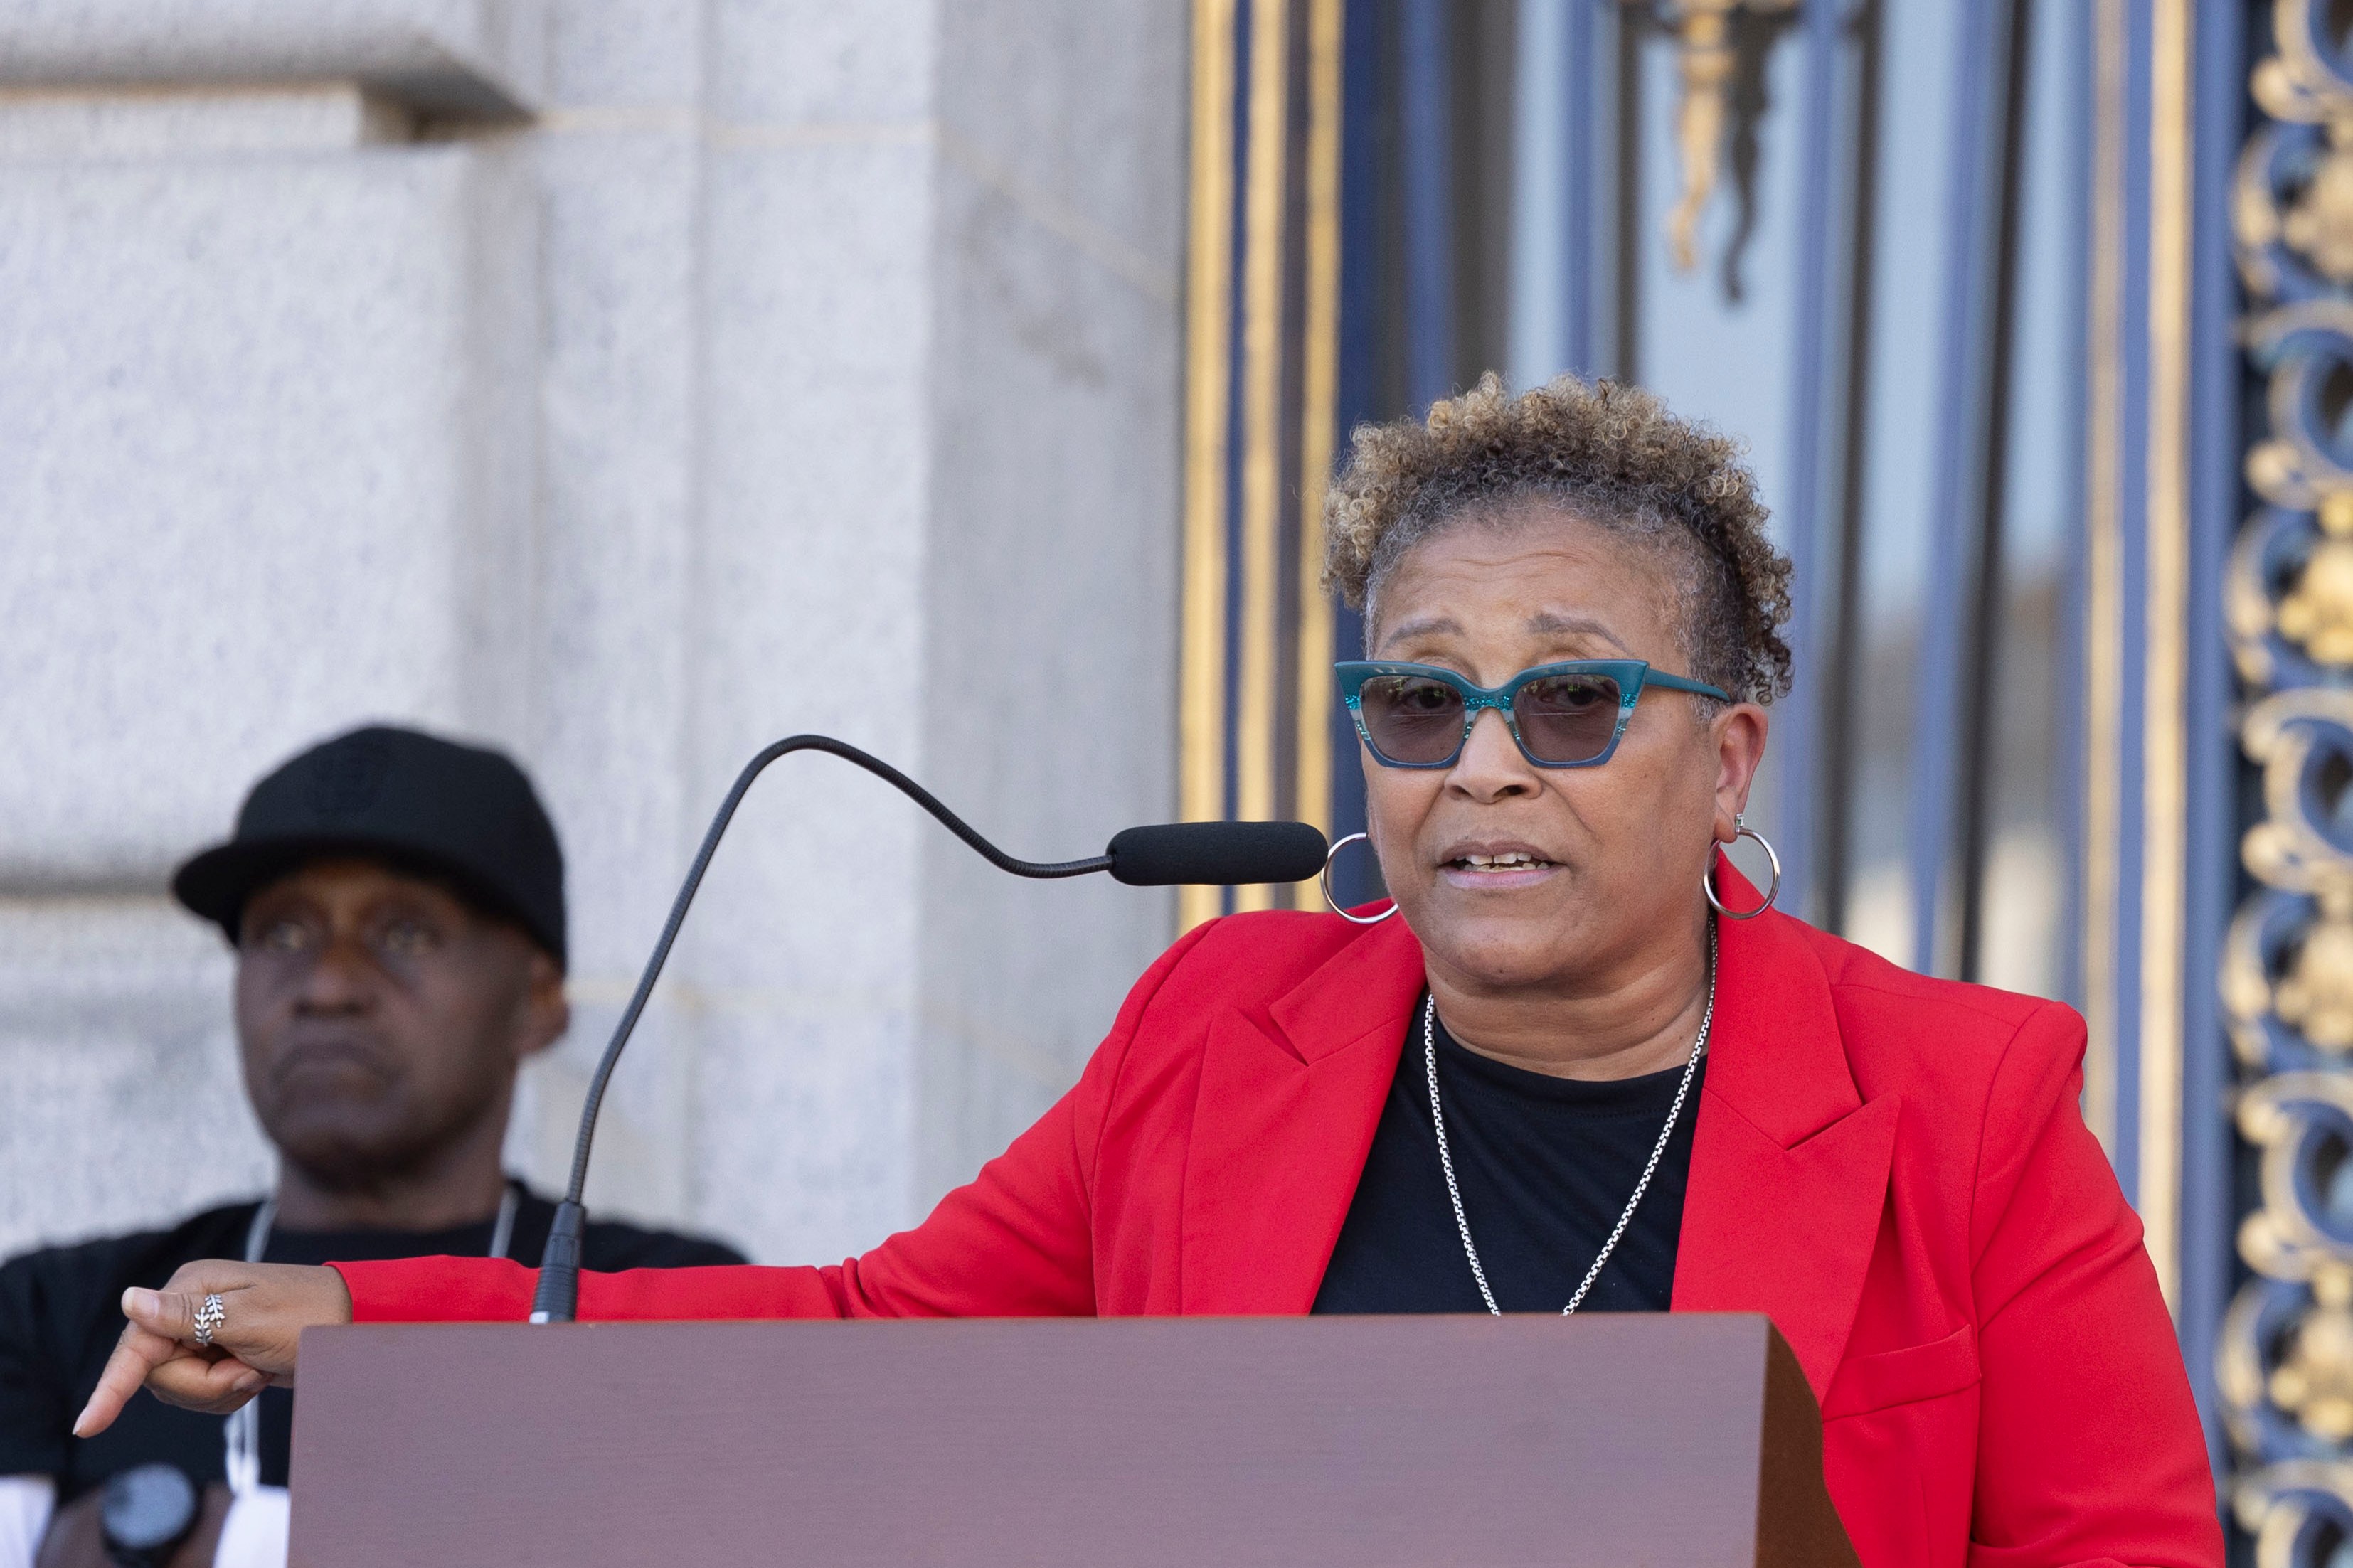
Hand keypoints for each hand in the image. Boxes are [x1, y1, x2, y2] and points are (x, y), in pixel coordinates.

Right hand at [72, 1261, 351, 1436]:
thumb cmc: (309, 1316)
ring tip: (256, 1368)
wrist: (353, 1323)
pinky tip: (256, 1374)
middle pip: (159, 1374)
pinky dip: (229, 1394)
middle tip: (246, 1370)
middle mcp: (190, 1309)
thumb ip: (186, 1316)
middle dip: (203, 1385)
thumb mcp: (250, 1319)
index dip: (112, 1387)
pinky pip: (203, 1394)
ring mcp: (203, 1334)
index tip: (86, 1426)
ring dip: (220, 1391)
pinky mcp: (217, 1356)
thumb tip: (129, 1300)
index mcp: (192, 1289)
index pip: (137, 1345)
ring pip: (179, 1388)